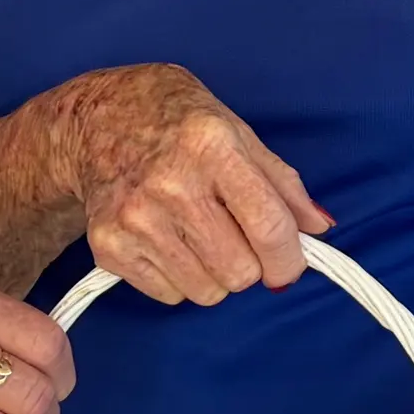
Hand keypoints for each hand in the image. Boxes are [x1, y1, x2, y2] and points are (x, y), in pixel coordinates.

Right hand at [38, 63, 329, 305]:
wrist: (95, 118)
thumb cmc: (175, 121)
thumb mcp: (237, 131)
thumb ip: (282, 183)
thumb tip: (319, 229)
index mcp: (212, 147)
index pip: (269, 226)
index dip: (289, 259)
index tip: (289, 264)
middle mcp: (171, 184)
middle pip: (240, 272)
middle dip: (249, 263)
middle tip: (233, 235)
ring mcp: (135, 218)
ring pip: (207, 291)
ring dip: (213, 273)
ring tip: (197, 233)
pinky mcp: (108, 245)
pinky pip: (170, 296)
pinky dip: (178, 278)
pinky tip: (167, 239)